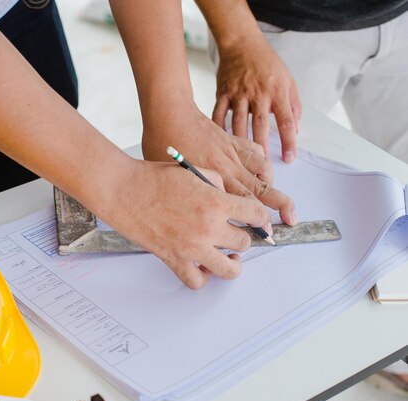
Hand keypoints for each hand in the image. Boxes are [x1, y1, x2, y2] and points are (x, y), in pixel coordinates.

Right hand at [105, 160, 271, 288]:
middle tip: (236, 232)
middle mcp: (208, 228)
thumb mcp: (194, 170)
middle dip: (243, 236)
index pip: (256, 215)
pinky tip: (204, 266)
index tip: (257, 219)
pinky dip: (204, 277)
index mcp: (216, 202)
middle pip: (245, 242)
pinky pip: (197, 281)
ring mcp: (192, 248)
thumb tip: (228, 197)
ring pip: (230, 269)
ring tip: (229, 257)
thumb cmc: (152, 177)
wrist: (122, 191)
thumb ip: (217, 183)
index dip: (260, 217)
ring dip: (233, 263)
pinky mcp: (174, 260)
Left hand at [141, 103, 295, 224]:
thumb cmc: (163, 146)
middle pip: (262, 190)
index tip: (267, 233)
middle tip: (291, 219)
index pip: (245, 205)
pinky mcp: (231, 138)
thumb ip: (191, 195)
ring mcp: (232, 152)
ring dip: (271, 183)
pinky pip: (254, 150)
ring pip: (263, 169)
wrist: (169, 113)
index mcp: (214, 180)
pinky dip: (261, 160)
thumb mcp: (173, 178)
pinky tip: (260, 169)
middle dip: (280, 206)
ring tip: (275, 196)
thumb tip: (195, 213)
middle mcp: (229, 167)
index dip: (259, 221)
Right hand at [213, 38, 301, 162]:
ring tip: (242, 160)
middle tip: (262, 166)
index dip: (289, 141)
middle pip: (261, 124)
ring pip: (239, 122)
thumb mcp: (288, 80)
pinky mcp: (223, 92)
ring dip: (241, 142)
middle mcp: (258, 93)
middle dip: (262, 146)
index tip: (289, 158)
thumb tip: (295, 129)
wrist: (242, 45)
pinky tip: (220, 141)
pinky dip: (219, 128)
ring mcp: (238, 93)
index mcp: (277, 91)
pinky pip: (219, 114)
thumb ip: (293, 105)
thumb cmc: (267, 64)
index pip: (286, 120)